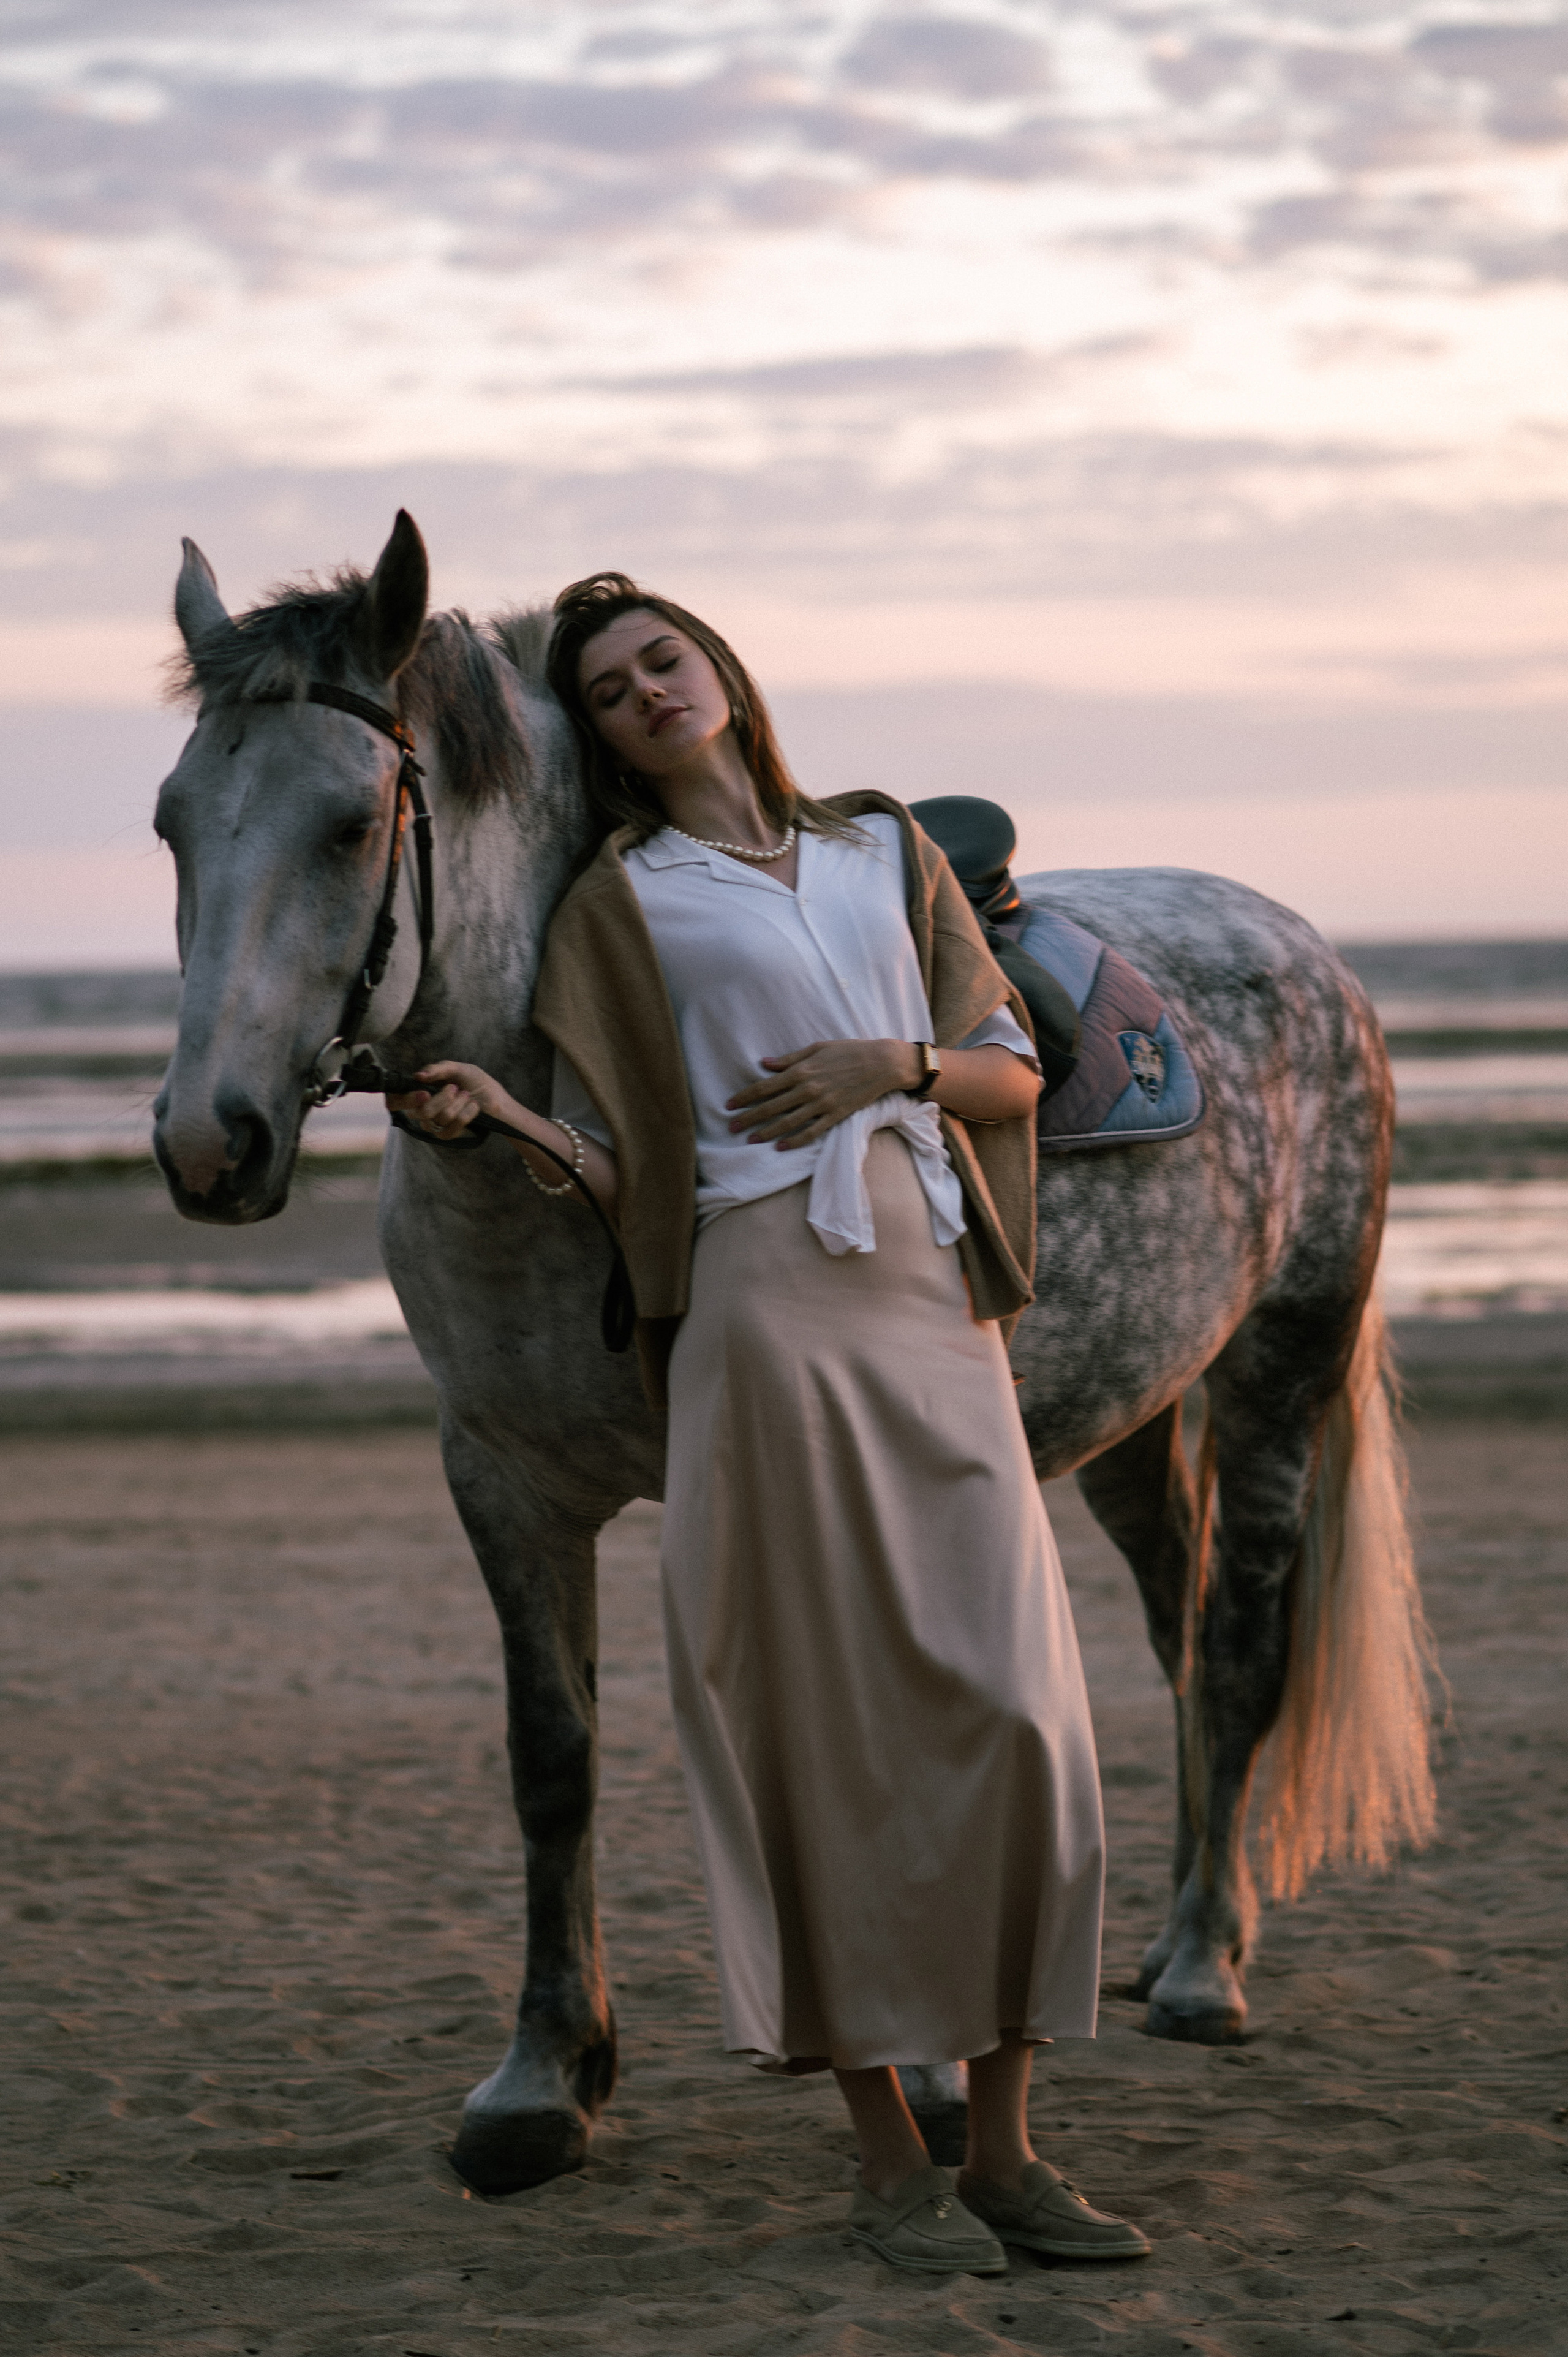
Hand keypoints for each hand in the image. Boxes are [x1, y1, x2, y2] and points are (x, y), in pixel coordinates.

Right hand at [385, 1059, 516, 1140]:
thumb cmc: (474, 1081)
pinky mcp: (448, 1134)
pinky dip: (466, 1115)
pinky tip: (473, 1107)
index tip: (425, 1093)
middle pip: (420, 1111)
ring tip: (467, 1096)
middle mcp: (422, 1109)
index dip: (404, 1100)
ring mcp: (434, 1124)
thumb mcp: (455, 1068)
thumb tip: (417, 1076)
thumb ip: (436, 1069)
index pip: (396, 1101)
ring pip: (439, 1118)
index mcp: (419, 1091)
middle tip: (455, 1088)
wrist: (495, 1097)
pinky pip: (450, 1130)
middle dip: (442, 1098)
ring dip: (458, 1104)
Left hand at [726, 1039, 919, 1149]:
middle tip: (731, 1127)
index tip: (729, 1105)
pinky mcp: (835, 1116)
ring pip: (788, 1123)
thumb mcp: (817, 1048)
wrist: (882, 1063)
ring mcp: (822, 1105)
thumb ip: (789, 1059)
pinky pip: (811, 1132)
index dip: (744, 1097)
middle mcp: (808, 1089)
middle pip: (771, 1107)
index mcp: (801, 1071)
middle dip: (748, 1118)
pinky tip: (781, 1147)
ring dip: (767, 1133)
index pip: (764, 1087)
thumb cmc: (849, 1051)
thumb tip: (764, 1064)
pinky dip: (795, 1141)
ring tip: (750, 1140)